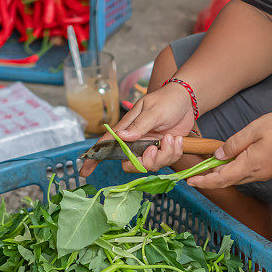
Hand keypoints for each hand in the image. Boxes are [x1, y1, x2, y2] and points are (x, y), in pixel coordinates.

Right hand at [80, 82, 195, 176]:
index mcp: (128, 129)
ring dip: (165, 154)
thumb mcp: (152, 111)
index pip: (107, 144)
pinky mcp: (164, 150)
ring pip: (151, 165)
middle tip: (155, 148)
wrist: (186, 100)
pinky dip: (175, 152)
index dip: (95, 158)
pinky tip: (177, 139)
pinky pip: (167, 161)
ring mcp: (150, 147)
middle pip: (131, 164)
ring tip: (172, 138)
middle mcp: (137, 141)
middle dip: (145, 162)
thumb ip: (139, 126)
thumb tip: (121, 136)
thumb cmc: (166, 100)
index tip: (85, 171)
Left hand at [188, 112, 271, 188]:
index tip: (189, 181)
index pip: (220, 178)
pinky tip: (227, 163)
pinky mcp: (267, 170)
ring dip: (219, 176)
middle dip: (208, 180)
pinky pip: (245, 174)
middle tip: (192, 177)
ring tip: (205, 170)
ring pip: (235, 178)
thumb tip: (218, 155)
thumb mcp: (255, 130)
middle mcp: (254, 174)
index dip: (203, 181)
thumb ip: (234, 143)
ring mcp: (262, 174)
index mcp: (249, 165)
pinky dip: (232, 171)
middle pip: (226, 181)